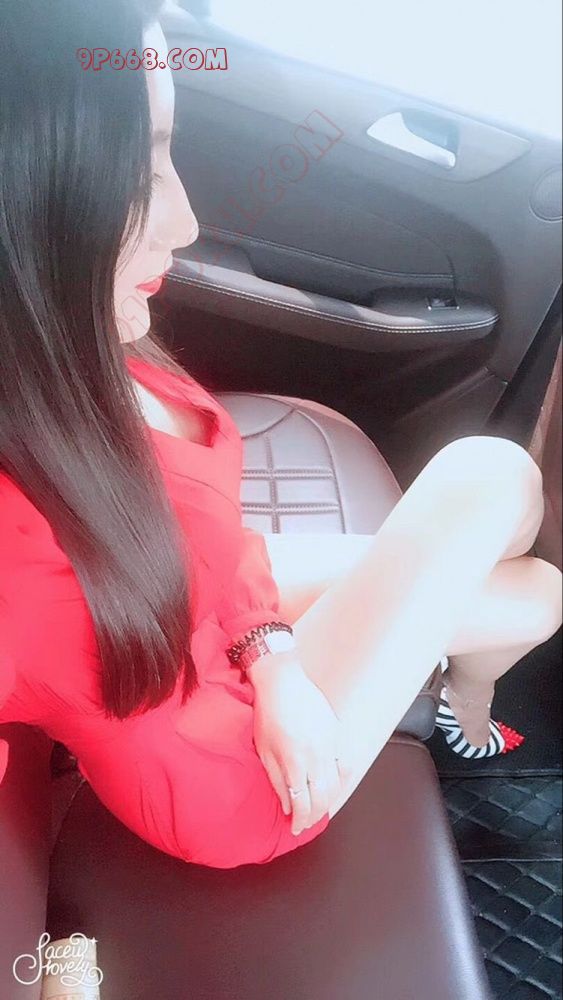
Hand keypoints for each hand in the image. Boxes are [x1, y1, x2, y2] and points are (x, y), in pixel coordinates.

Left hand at [248, 655, 347, 834]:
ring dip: (328, 803)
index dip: (300, 820)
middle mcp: (316, 756)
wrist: (284, 681)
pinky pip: (344, 765)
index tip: (295, 828)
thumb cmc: (269, 713)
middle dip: (314, 817)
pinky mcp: (337, 735)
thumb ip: (276, 779)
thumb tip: (287, 804)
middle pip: (321, 798)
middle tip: (305, 824)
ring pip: (336, 785)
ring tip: (318, 811)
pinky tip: (333, 788)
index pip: (302, 802)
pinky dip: (341, 781)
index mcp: (294, 761)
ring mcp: (330, 745)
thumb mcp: (264, 749)